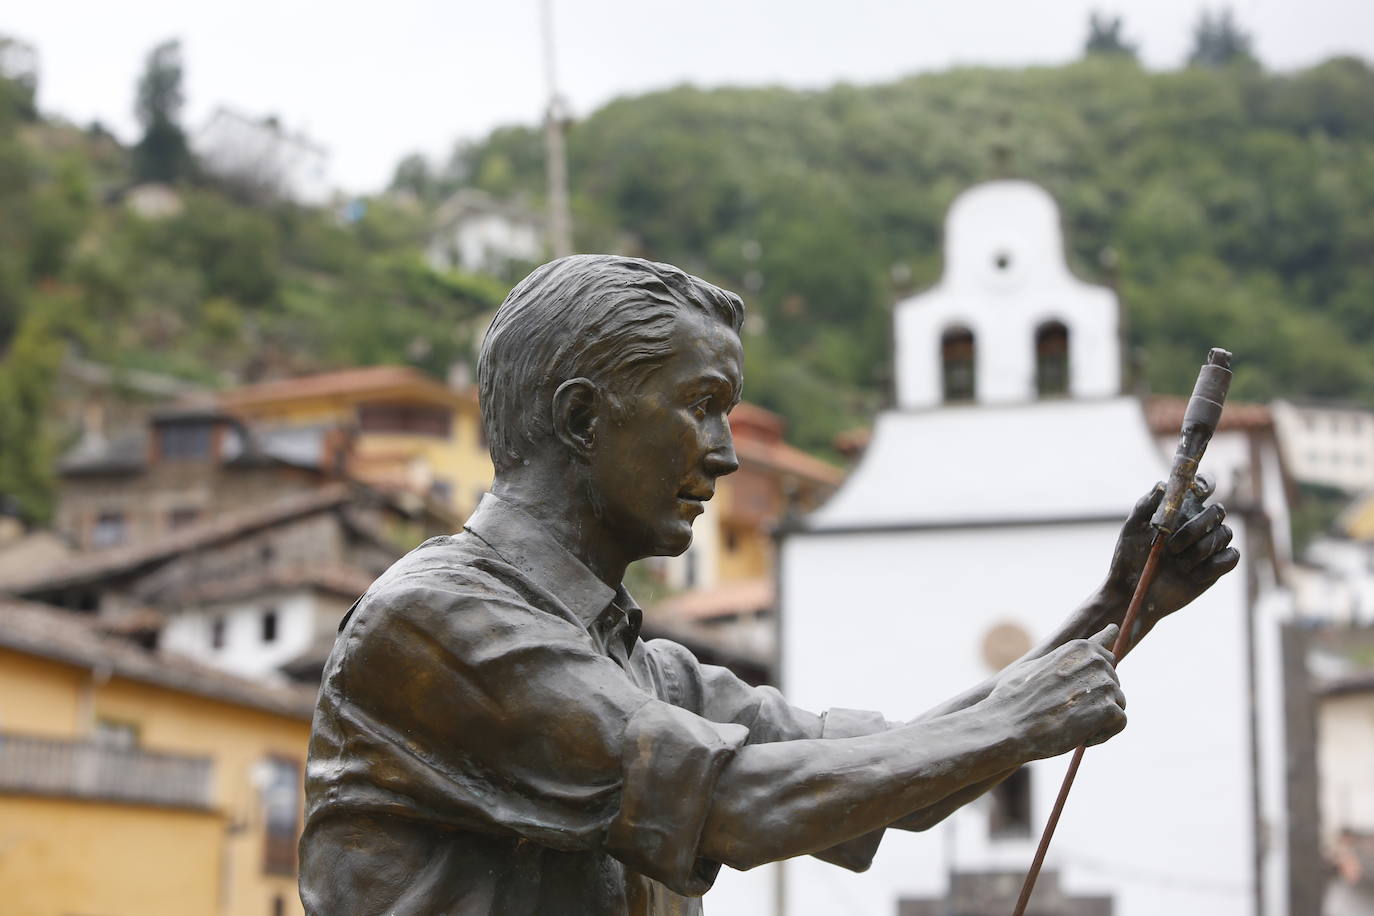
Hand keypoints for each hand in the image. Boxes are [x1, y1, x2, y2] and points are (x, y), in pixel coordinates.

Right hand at [984, 625, 1127, 759]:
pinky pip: (1120, 722)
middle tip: (1064, 712)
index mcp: (1080, 647)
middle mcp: (1096, 660)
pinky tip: (1079, 736)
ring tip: (1070, 724)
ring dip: (1099, 718)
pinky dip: (1102, 734)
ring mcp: (1104, 683)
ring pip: (1118, 703)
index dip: (1092, 680)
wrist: (1006, 726)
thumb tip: (1112, 628)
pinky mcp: (1109, 709)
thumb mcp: (1041, 663)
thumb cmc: (1015, 697)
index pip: (1107, 657)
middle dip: (1095, 700)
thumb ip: (1075, 651)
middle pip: (1113, 684)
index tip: (1076, 693)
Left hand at [1103, 477, 1239, 639]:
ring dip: (1200, 550)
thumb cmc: (1129, 558)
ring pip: (1225, 533)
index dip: (1206, 484)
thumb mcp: (1132, 529)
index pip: (1203, 487)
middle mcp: (1198, 524)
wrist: (1135, 592)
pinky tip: (1193, 575)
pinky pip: (1232, 557)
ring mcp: (1209, 545)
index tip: (1199, 490)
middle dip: (1197, 527)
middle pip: (1218, 511)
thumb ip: (1146, 505)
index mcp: (1180, 510)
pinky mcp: (1217, 567)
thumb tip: (1163, 485)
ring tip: (1178, 565)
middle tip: (1172, 547)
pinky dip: (1213, 565)